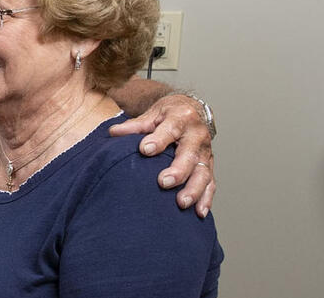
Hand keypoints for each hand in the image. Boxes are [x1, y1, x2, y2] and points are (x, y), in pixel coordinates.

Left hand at [109, 93, 215, 217]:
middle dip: (178, 170)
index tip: (145, 150)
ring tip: (181, 203)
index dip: (159, 140)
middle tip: (163, 182)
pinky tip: (199, 212)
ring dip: (193, 189)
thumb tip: (113, 133)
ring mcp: (205, 152)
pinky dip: (206, 199)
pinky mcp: (209, 166)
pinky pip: (210, 183)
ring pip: (203, 172)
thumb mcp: (152, 114)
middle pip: (190, 155)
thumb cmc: (169, 114)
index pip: (170, 129)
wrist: (192, 111)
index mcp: (181, 118)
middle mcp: (197, 135)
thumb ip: (134, 126)